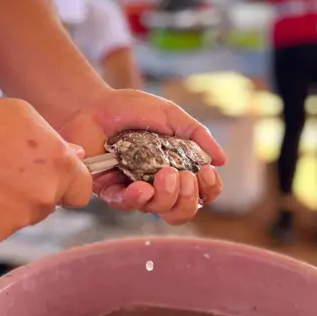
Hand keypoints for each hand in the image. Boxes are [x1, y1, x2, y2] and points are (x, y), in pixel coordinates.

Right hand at [0, 94, 93, 245]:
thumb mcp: (21, 115)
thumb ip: (53, 141)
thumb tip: (74, 154)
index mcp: (58, 167)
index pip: (81, 192)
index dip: (66, 185)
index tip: (49, 177)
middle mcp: (42, 199)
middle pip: (46, 204)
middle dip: (30, 192)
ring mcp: (13, 222)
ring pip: (15, 218)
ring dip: (2, 205)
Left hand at [55, 89, 226, 223]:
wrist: (93, 103)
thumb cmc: (132, 108)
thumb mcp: (171, 115)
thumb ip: (197, 135)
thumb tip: (222, 160)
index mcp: (176, 168)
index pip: (201, 193)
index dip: (209, 190)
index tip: (207, 172)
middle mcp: (157, 184)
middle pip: (182, 212)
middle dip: (189, 199)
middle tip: (184, 176)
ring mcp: (134, 189)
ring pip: (158, 211)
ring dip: (168, 196)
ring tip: (165, 173)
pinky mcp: (109, 190)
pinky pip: (125, 205)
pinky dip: (136, 199)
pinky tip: (140, 187)